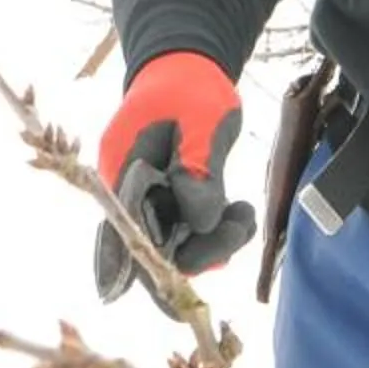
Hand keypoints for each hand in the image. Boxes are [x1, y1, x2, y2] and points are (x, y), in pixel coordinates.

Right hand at [92, 51, 257, 313]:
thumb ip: (200, 167)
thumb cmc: (190, 86)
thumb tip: (198, 217)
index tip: (177, 300)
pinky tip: (240, 214)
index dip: (150, 270)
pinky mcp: (173, 203)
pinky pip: (191, 234)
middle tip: (239, 224)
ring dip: (213, 243)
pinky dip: (216, 234)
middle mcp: (131, 195)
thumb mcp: (203, 117)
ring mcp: (152, 201)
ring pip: (176, 246)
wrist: (187, 67)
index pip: (128, 235)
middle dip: (199, 252)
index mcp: (124, 172)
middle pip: (154, 250)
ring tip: (244, 214)